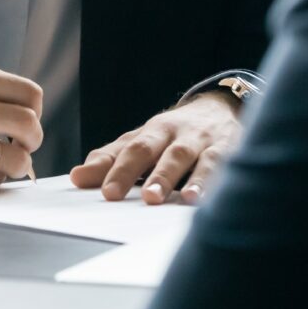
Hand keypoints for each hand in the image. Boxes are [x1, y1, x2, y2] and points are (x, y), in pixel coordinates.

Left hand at [70, 91, 241, 204]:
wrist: (221, 108)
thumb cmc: (173, 134)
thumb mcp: (143, 140)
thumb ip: (111, 158)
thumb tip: (77, 177)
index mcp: (153, 131)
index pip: (132, 149)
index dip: (118, 170)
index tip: (106, 193)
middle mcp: (176, 134)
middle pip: (158, 151)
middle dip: (148, 173)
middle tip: (139, 197)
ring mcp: (203, 143)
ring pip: (190, 159)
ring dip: (176, 178)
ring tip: (169, 199)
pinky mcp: (230, 152)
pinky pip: (222, 167)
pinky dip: (212, 183)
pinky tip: (204, 200)